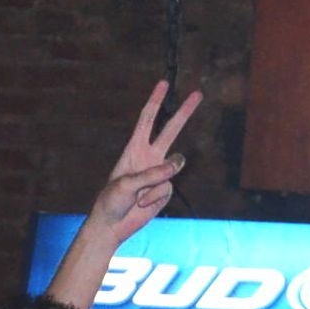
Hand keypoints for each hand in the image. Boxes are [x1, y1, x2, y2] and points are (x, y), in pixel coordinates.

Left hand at [86, 80, 203, 244]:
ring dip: (158, 181)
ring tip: (139, 195)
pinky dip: (155, 198)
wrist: (112, 225)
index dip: (155, 100)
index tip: (164, 83)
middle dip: (184, 112)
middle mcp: (149, 157)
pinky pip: (169, 188)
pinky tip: (142, 204)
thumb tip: (177, 165)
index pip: (147, 119)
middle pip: (171, 130)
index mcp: (134, 148)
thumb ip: (152, 173)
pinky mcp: (164, 191)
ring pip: (174, 167)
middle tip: (198, 94)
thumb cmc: (111, 200)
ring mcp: (159, 174)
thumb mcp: (126, 184)